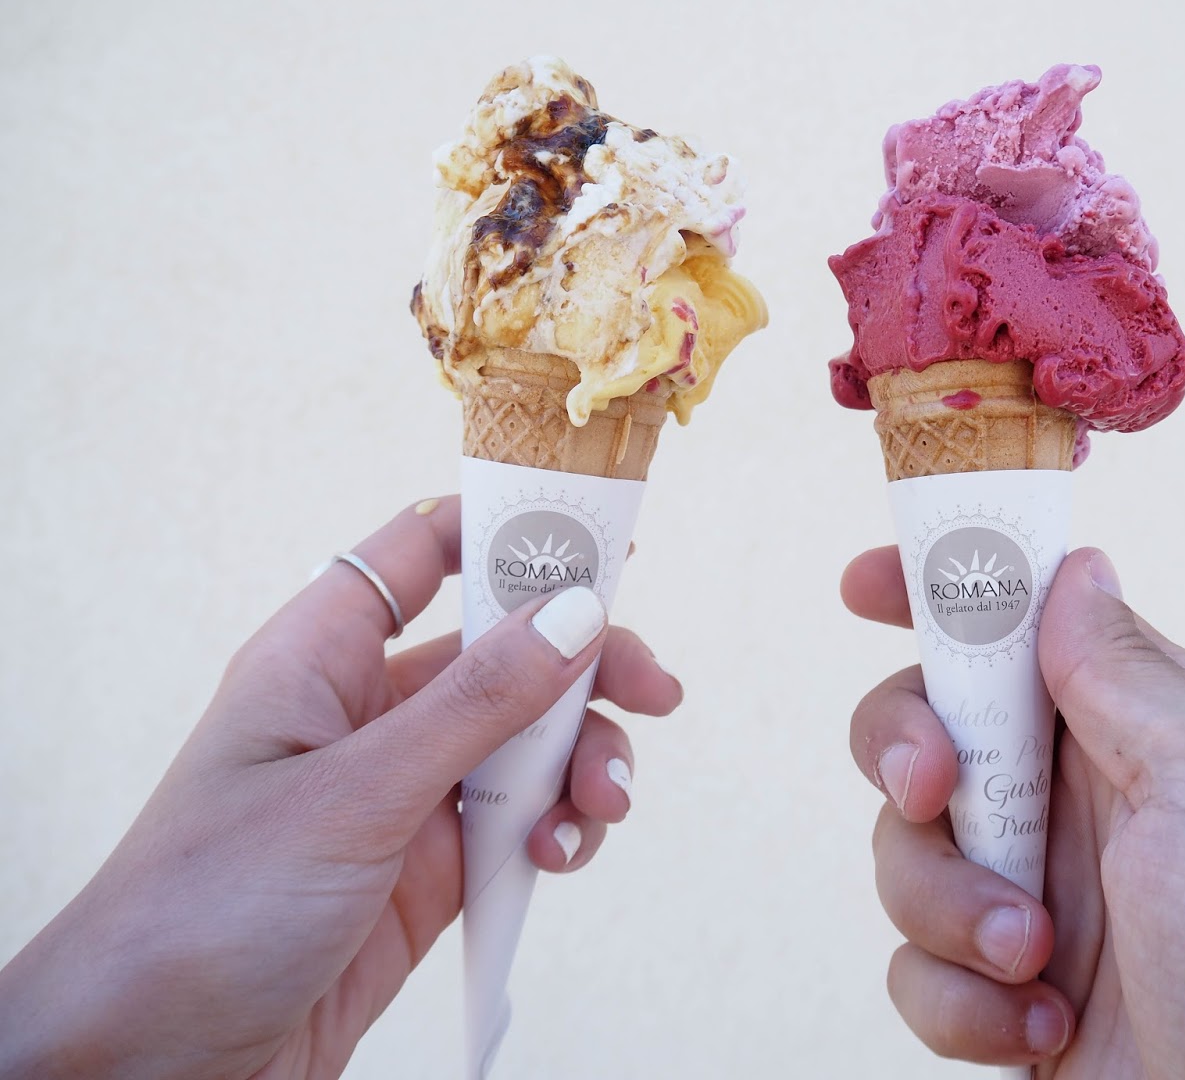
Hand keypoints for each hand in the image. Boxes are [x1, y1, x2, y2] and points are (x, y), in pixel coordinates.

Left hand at [0, 496, 681, 1079]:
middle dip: (585, 667)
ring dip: (583, 762)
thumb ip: (477, 703)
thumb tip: (577, 612)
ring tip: (600, 806)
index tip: (603, 540)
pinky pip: (524, 822)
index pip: (422, 554)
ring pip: (529, 742)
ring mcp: (406, 793)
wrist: (156, 1067)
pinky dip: (560, 831)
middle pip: (505, 652)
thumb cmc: (209, 905)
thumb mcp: (356, 792)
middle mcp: (370, 715)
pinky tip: (557, 856)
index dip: (509, 532)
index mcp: (322, 658)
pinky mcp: (433, 870)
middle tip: (655, 692)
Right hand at [845, 545, 1184, 1078]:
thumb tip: (1074, 573)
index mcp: (1154, 732)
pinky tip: (1039, 1026)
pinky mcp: (1007, 993)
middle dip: (909, 749)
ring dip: (948, 903)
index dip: (946, 594)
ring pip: (908, 851)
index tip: (867, 585)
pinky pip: (916, 966)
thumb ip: (1129, 672)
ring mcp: (1046, 901)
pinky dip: (958, 999)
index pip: (1034, 629)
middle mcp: (1092, 807)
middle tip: (932, 786)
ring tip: (1032, 955)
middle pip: (939, 729)